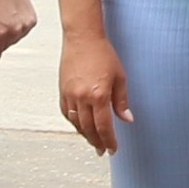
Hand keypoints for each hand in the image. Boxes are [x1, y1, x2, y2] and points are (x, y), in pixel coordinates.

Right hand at [59, 29, 130, 153]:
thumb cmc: (102, 53)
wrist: (82, 37)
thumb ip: (122, 101)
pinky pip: (66, 113)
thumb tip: (127, 119)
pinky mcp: (62, 90)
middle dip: (97, 142)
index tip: (112, 149)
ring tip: (93, 140)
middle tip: (102, 150)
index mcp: (98, 95)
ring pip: (76, 123)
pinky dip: (73, 122)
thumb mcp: (119, 77)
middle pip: (89, 129)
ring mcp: (69, 95)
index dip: (109, 141)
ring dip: (85, 134)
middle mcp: (82, 98)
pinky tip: (79, 126)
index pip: (104, 127)